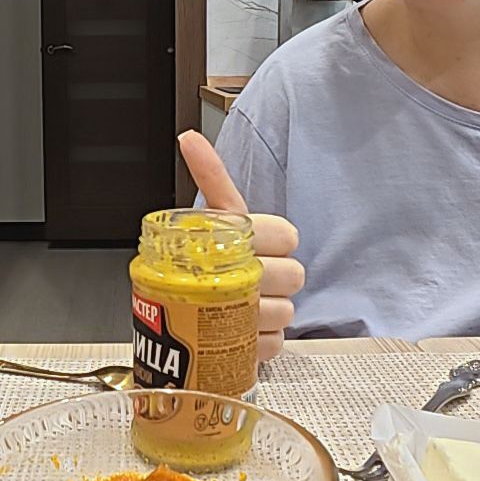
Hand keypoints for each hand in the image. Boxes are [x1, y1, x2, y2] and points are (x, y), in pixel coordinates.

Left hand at [178, 131, 302, 360]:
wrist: (193, 300)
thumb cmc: (206, 254)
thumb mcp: (209, 215)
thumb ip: (208, 174)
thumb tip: (189, 138)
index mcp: (266, 236)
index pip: (286, 234)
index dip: (261, 240)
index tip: (234, 244)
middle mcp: (277, 271)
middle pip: (290, 274)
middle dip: (253, 279)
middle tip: (220, 281)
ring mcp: (278, 308)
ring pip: (284, 311)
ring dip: (249, 313)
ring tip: (219, 310)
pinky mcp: (270, 342)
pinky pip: (275, 343)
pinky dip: (250, 341)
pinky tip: (228, 334)